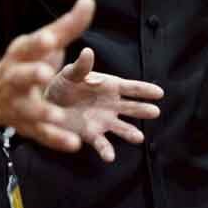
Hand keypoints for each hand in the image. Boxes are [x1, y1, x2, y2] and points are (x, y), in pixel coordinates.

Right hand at [0, 0, 94, 153]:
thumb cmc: (27, 61)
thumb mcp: (45, 42)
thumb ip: (68, 25)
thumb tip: (89, 0)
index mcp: (20, 54)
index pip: (27, 46)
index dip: (38, 42)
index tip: (51, 38)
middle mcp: (15, 79)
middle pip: (19, 76)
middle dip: (31, 74)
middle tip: (44, 72)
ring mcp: (20, 104)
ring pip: (29, 109)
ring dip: (42, 112)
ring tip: (57, 116)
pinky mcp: (28, 127)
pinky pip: (42, 135)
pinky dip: (56, 140)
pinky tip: (74, 144)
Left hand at [44, 47, 164, 162]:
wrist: (48, 104)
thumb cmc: (62, 85)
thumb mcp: (70, 74)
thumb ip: (80, 67)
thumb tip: (88, 51)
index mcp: (110, 86)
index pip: (131, 88)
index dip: (145, 90)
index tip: (159, 92)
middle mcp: (111, 105)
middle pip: (132, 108)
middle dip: (143, 110)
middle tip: (155, 112)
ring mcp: (104, 121)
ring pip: (122, 128)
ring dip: (130, 133)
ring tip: (139, 137)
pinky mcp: (92, 134)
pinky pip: (102, 143)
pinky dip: (106, 150)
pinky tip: (110, 157)